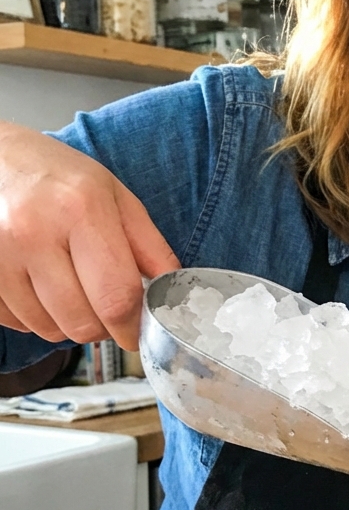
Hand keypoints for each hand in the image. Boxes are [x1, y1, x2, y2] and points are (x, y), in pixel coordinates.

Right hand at [0, 123, 179, 349]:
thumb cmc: (56, 176)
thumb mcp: (114, 195)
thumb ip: (148, 245)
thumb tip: (172, 291)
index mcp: (81, 209)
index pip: (116, 296)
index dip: (132, 326)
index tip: (137, 333)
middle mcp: (36, 233)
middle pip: (82, 323)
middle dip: (102, 326)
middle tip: (104, 305)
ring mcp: (2, 255)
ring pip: (49, 329)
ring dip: (68, 322)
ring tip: (71, 287)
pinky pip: (19, 324)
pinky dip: (37, 317)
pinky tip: (41, 287)